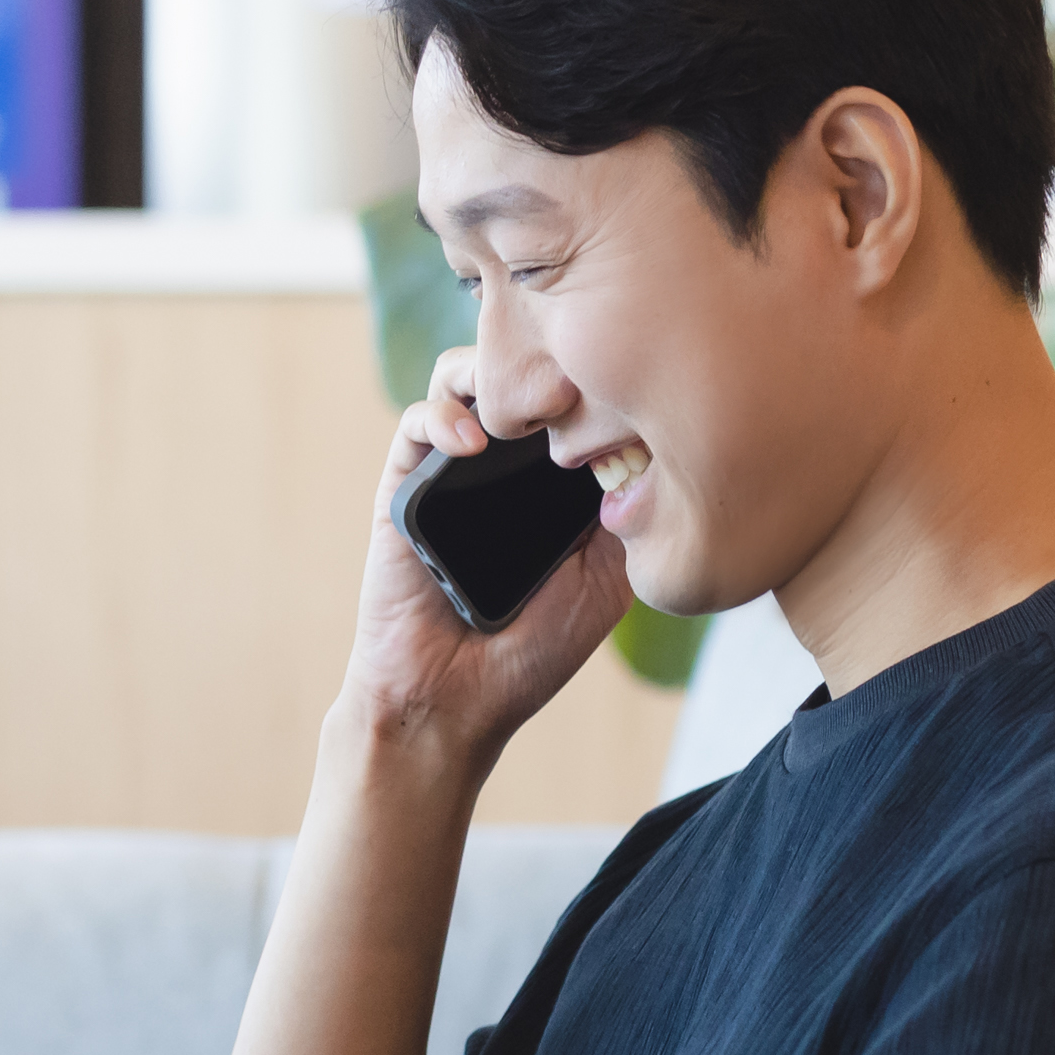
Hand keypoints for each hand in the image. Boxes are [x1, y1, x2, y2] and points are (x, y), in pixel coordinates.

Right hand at [341, 352, 628, 767]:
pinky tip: (471, 444)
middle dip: (549, 354)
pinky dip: (444, 416)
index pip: (575, 398)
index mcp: (553, 482)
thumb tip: (651, 444)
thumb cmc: (531, 652)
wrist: (453, 699)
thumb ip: (625, 516)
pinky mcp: (404, 483)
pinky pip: (418, 422)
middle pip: (522, 372)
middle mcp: (505, 465)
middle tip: (582, 375)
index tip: (629, 377)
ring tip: (533, 400)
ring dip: (495, 368)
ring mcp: (453, 469)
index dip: (599, 374)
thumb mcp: (605, 581)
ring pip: (467, 376)